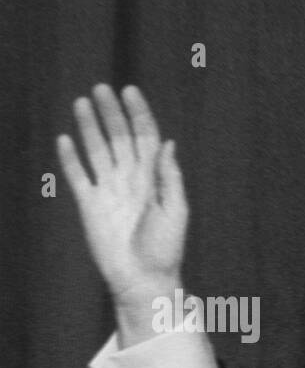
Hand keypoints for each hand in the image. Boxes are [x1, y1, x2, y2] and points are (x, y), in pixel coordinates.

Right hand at [56, 85, 187, 309]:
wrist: (144, 279)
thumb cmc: (165, 248)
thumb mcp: (175, 211)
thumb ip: (169, 177)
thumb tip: (168, 143)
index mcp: (154, 179)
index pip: (145, 139)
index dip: (139, 115)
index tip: (130, 92)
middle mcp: (131, 180)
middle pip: (119, 138)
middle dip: (111, 113)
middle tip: (102, 88)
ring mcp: (109, 191)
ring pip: (97, 150)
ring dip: (90, 126)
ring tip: (82, 102)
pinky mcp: (90, 205)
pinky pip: (78, 176)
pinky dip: (70, 158)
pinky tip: (66, 139)